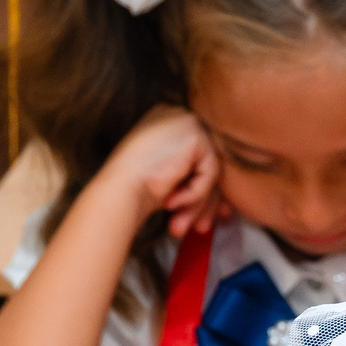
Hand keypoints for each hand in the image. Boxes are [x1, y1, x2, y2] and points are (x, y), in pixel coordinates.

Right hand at [101, 104, 224, 238]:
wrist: (119, 190)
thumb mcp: (168, 178)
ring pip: (209, 171)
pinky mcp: (194, 135)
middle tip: (199, 229)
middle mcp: (177, 116)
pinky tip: (172, 201)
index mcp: (166, 122)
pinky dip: (196, 193)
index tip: (199, 220)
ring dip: (198, 204)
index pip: (196, 159)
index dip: (199, 192)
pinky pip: (210, 173)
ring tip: (180, 226)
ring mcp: (186, 122)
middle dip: (204, 202)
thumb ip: (193, 179)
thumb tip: (226, 208)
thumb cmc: (135, 189)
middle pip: (205, 165)